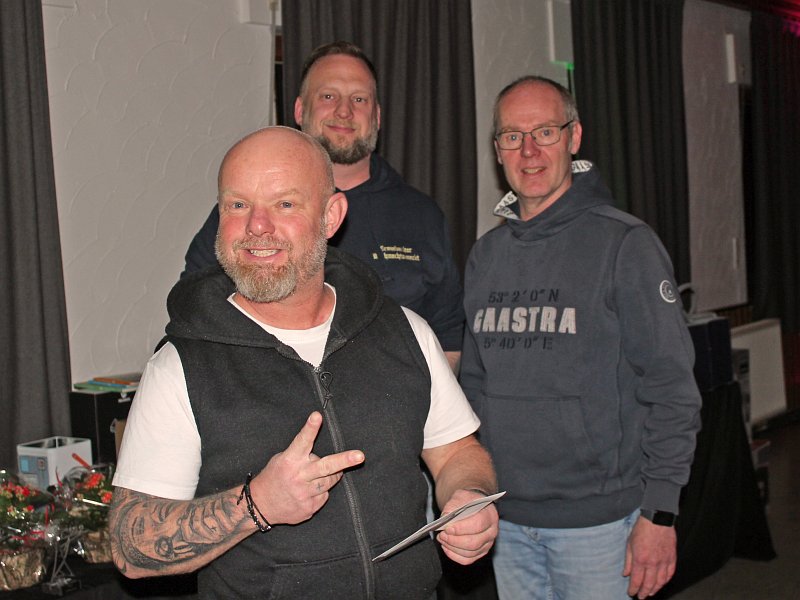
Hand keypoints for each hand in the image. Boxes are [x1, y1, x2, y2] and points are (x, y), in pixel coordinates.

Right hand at [248, 412, 363, 524]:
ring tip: (321, 474)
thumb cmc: (274, 476)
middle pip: (326, 467)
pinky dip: (319, 491)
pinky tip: (307, 491)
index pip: (302, 440)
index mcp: (290, 460)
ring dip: (331, 475)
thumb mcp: (282, 459)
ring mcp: (304, 494)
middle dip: (344, 461)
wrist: (260, 506)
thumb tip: (322, 454)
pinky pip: (323, 495)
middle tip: (360, 456)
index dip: (310, 428)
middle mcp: (299, 476)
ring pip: (330, 481)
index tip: (317, 416)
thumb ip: (301, 455)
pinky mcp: (309, 508)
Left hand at [436, 489, 498, 564]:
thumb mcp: (461, 497)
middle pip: (474, 542)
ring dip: (452, 547)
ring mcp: (487, 544)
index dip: (461, 528)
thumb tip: (445, 519)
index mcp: (490, 515)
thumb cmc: (467, 501)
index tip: (447, 528)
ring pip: (470, 553)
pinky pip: (467, 560)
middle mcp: (492, 532)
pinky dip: (454, 555)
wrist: (473, 505)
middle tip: (442, 535)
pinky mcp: (481, 552)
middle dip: (454, 540)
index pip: (478, 524)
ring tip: (442, 539)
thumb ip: (453, 506)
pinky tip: (446, 546)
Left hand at [624, 516, 676, 597]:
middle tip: (641, 597)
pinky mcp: (672, 558)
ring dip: (655, 589)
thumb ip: (628, 561)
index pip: (636, 580)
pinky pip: (670, 574)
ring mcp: (664, 561)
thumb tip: (625, 574)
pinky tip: (661, 583)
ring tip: (650, 593)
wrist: (657, 519)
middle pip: (648, 584)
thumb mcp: (629, 544)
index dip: (633, 589)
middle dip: (643, 592)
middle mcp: (652, 563)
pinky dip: (665, 581)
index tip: (631, 593)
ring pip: (660, 581)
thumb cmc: (642, 529)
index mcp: (640, 559)